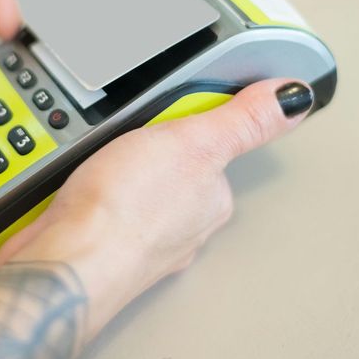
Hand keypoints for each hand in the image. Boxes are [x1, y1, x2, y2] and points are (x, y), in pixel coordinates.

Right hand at [0, 79, 313, 338]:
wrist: (64, 260)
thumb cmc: (127, 212)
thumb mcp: (196, 143)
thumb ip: (244, 121)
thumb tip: (293, 98)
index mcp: (214, 198)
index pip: (214, 143)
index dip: (189, 118)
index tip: (169, 107)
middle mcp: (184, 222)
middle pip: (172, 163)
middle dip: (149, 143)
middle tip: (126, 131)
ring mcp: (140, 233)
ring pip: (135, 184)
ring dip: (115, 167)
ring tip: (98, 156)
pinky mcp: (100, 238)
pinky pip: (100, 200)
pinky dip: (88, 189)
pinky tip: (75, 184)